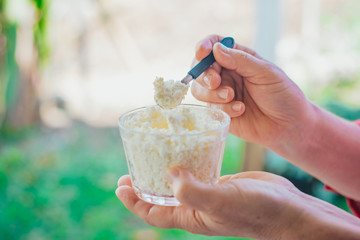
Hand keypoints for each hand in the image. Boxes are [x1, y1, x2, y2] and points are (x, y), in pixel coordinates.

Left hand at [116, 168, 359, 238]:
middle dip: (145, 183)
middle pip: (162, 196)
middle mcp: (196, 206)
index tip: (120, 185)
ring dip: (165, 170)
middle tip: (132, 166)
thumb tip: (168, 174)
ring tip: (154, 152)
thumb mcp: (221, 203)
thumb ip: (192, 191)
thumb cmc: (257, 211)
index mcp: (191, 217)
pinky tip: (185, 147)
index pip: (153, 212)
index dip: (133, 201)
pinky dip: (187, 160)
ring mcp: (209, 192)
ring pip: (179, 181)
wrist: (287, 208)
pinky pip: (198, 169)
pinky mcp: (221, 181)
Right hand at [191, 35, 313, 149]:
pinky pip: (210, 108)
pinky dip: (223, 109)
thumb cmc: (282, 95)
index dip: (204, 46)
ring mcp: (221, 94)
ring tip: (231, 97)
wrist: (289, 125)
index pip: (214, 45)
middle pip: (200, 69)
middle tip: (215, 82)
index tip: (202, 53)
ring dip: (211, 93)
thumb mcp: (265, 72)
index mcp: (237, 59)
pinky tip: (241, 110)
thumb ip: (240, 60)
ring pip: (199, 90)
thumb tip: (215, 49)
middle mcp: (226, 75)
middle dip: (204, 75)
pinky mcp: (221, 113)